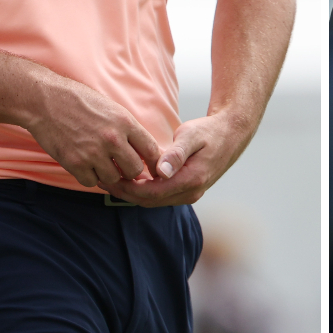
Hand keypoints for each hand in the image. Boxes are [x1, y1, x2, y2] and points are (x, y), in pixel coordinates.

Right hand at [21, 77, 161, 190]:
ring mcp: (93, 153)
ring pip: (113, 179)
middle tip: (120, 165)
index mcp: (124, 122)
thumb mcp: (111, 108)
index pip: (151, 150)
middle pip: (134, 170)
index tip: (148, 166)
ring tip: (99, 162)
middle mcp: (112, 139)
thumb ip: (127, 129)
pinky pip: (91, 182)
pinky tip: (85, 165)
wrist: (45, 100)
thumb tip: (142, 149)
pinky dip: (89, 177)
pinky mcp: (75, 163)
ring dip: (108, 174)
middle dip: (129, 170)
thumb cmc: (78, 101)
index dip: (152, 161)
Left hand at [104, 112, 253, 207]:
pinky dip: (143, 190)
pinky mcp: (187, 191)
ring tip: (110, 178)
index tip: (108, 177)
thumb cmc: (209, 131)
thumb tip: (160, 171)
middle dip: (124, 192)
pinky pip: (160, 196)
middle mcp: (191, 193)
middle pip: (148, 201)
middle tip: (102, 178)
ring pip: (153, 201)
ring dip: (132, 192)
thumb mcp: (192, 136)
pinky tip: (130, 178)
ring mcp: (189, 194)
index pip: (151, 193)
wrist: (231, 135)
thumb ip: (175, 153)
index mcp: (191, 180)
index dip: (127, 188)